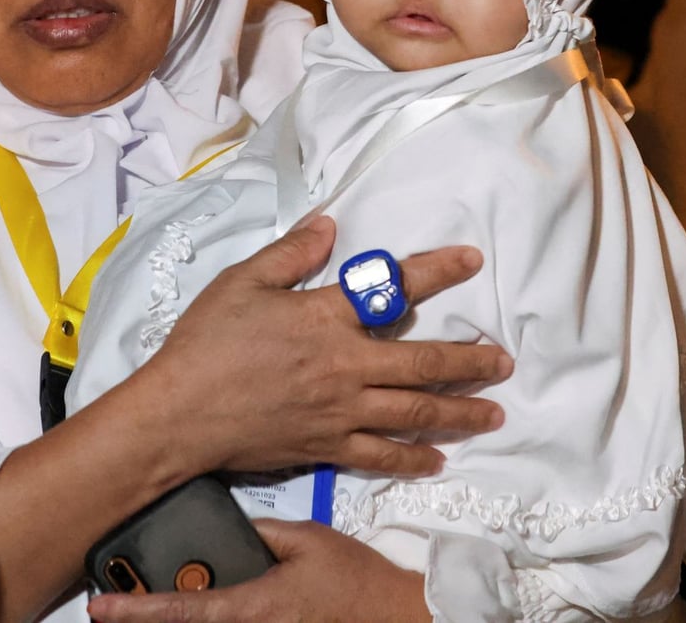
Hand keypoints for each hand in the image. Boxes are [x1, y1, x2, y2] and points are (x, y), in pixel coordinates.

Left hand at [85, 520, 428, 622]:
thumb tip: (231, 523)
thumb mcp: (308, 540)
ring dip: (180, 617)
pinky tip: (202, 608)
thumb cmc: (355, 581)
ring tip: (148, 604)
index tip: (101, 608)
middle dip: (149, 619)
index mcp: (252, 605)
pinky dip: (212, 618)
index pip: (182, 610)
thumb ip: (263, 532)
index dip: (136, 610)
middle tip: (116, 607)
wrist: (395, 615)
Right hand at [131, 214, 511, 479]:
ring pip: (414, 413)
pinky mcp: (326, 447)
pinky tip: (437, 459)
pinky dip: (413, 458)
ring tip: (494, 413)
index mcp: (326, 318)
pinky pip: (380, 455)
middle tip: (505, 362)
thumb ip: (291, 253)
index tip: (472, 261)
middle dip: (471, 362)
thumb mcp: (243, 281)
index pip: (394, 288)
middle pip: (423, 363)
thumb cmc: (206, 343)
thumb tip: (331, 225)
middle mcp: (345, 366)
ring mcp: (340, 411)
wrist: (180, 415)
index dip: (437, 271)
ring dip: (460, 412)